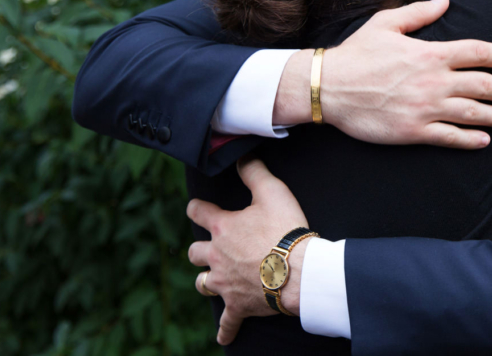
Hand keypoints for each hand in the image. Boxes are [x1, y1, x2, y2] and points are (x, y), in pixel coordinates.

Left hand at [187, 157, 307, 344]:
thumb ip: (255, 172)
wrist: (298, 271)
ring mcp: (225, 283)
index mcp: (222, 227)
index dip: (197, 207)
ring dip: (206, 280)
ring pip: (202, 283)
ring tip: (214, 279)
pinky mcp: (237, 305)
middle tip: (213, 247)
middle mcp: (217, 256)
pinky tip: (225, 334)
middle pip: (194, 252)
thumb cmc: (285, 230)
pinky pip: (227, 321)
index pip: (197, 212)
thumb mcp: (273, 192)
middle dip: (200, 249)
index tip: (198, 207)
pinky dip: (226, 328)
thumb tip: (243, 156)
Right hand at [275, 0, 491, 148]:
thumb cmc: (356, 53)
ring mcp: (425, 108)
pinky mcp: (413, 131)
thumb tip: (445, 1)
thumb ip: (419, 13)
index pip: (477, 52)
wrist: (328, 87)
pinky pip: (450, 137)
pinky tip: (483, 140)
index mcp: (430, 53)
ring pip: (472, 113)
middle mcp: (433, 81)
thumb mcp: (385, 23)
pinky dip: (471, 140)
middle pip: (483, 85)